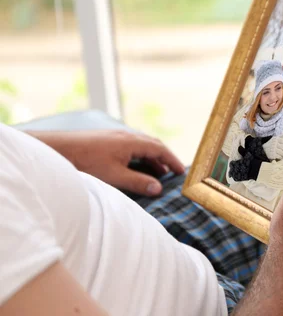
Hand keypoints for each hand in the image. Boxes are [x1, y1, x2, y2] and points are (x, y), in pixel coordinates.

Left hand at [28, 130, 184, 195]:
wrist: (59, 150)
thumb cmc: (86, 163)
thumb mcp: (115, 176)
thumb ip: (138, 182)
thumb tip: (158, 188)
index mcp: (132, 141)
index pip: (160, 149)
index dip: (172, 160)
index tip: (181, 171)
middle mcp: (126, 135)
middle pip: (152, 145)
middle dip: (164, 159)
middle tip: (172, 172)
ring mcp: (116, 137)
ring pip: (141, 146)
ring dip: (151, 159)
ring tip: (156, 174)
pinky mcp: (106, 140)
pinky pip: (131, 147)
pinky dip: (139, 157)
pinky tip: (135, 168)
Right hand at [262, 136, 282, 159]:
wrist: (261, 149)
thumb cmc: (269, 144)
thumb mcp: (273, 139)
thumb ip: (278, 137)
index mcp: (275, 139)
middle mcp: (275, 144)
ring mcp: (273, 149)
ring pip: (281, 152)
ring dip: (282, 154)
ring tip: (282, 155)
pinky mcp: (272, 154)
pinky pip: (279, 156)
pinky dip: (280, 157)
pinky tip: (279, 157)